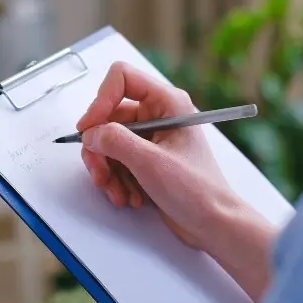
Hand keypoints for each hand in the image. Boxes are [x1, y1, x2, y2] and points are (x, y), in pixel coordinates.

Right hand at [77, 61, 238, 250]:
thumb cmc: (196, 191)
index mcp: (167, 102)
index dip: (100, 100)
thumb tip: (90, 133)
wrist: (213, 224)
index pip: (121, 78)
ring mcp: (151, 137)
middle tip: (100, 174)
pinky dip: (115, 180)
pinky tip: (128, 197)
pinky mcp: (145, 158)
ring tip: (119, 193)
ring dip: (107, 170)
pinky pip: (115, 160)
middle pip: (108, 116)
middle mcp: (158, 114)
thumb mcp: (151, 163)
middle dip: (101, 149)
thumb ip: (115, 141)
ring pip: (108, 141)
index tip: (89, 129)